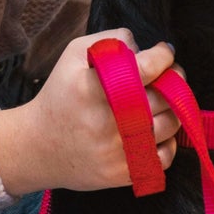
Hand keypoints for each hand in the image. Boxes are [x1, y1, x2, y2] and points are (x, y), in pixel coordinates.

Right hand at [0, 30, 180, 197]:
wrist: (37, 147)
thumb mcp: (73, 56)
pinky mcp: (123, 173)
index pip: (147, 68)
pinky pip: (165, 156)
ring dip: (173, 109)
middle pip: (165, 96)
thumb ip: (111, 40)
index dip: (164, 56)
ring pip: (170, 125)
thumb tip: (145, 47)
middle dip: (175, 79)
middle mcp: (107, 121)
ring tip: (162, 101)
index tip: (165, 52)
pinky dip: (167, 141)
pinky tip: (154, 130)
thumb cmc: (60, 96)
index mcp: (93, 89)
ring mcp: (117, 151)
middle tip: (170, 74)